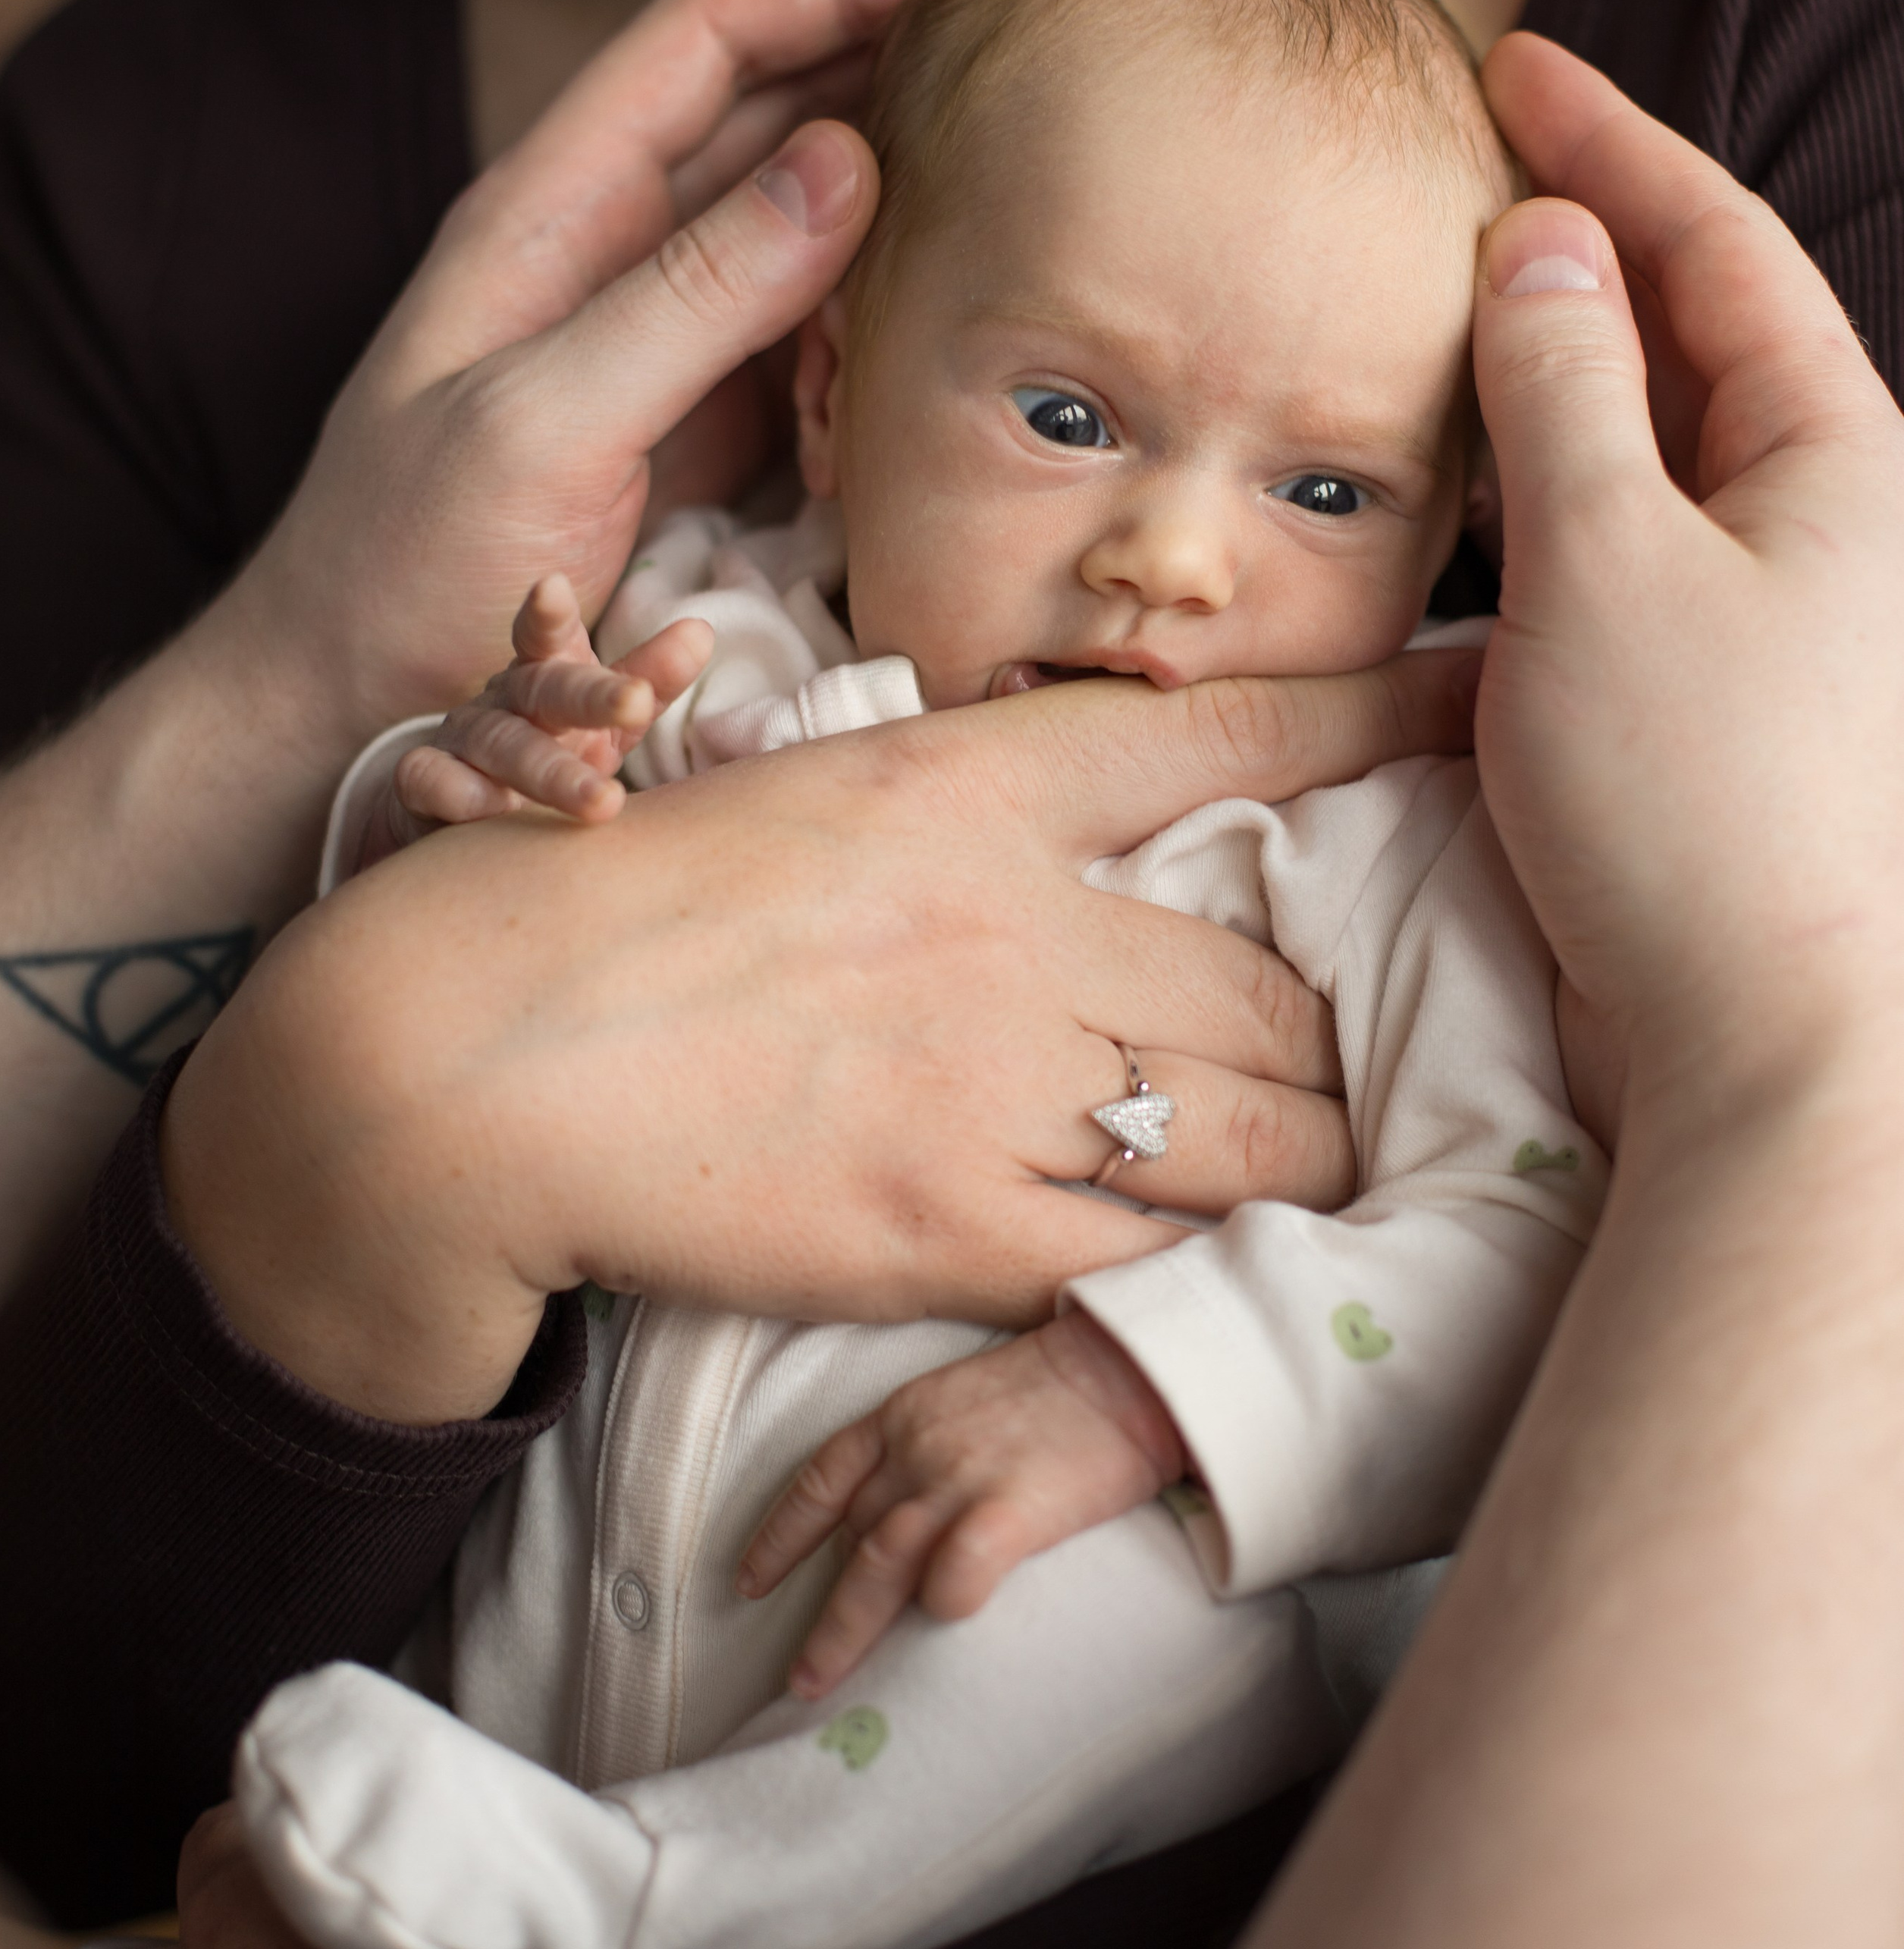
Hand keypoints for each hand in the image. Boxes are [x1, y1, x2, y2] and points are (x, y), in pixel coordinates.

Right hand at [167, 645, 1475, 1421]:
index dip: (1376, 714)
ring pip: (1246, 1133)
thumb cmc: (617, 912)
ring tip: (1298, 1165)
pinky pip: (1145, 1252)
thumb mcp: (804, 796)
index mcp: (962, 783)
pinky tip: (1172, 1253)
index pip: (1218, 732)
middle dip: (1330, 1032)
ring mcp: (990, 1079)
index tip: (1483, 693)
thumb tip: (1076, 868)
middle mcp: (1008, 921)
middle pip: (1270, 989)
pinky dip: (1176, 1254)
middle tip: (1346, 1054)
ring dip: (1289, 1155)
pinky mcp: (954, 1228)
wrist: (464, 1060)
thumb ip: (961, 820)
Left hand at [212, 0, 976, 753]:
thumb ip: (688, 297)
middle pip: (771, 111)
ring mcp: (660, 339)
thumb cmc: (407, 565)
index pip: (704, 39)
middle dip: (891, 65)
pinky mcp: (699, 426)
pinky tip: (946, 337)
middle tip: (1033, 55)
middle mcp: (610, 251)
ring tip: (1020, 192)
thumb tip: (847, 157)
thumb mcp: (540, 425)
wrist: (348, 706)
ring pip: (806, 229)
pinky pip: (812, 343)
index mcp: (549, 209)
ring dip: (901, 209)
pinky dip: (880, 332)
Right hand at [362, 575, 712, 856]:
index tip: (554, 584)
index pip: (550, 637)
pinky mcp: (425, 783)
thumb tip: (701, 630)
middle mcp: (504, 698)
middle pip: (544, 690)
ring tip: (605, 801)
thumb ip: (648, 680)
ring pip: (502, 745)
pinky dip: (458, 791)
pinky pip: (431, 780)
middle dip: (591, 696)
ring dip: (550, 771)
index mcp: (548, 674)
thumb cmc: (553, 747)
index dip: (551, 614)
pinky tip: (491, 809)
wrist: (459, 803)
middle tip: (635, 703)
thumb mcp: (607, 718)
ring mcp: (462, 738)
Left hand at [740, 1312, 1188, 1694]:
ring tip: (819, 1684)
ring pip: (879, 1566)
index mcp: (904, 1416)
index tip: (749, 1580)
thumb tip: (917, 1504)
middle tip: (796, 1677)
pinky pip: (956, 1571)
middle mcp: (918, 1449)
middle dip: (816, 1613)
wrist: (1131, 1360)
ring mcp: (959, 1477)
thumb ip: (937, 1444)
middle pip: (849, 1540)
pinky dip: (943, 1602)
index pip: (822, 1478)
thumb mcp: (974, 1393)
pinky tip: (943, 1630)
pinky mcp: (1010, 1508)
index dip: (781, 1534)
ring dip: (845, 1630)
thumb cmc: (1069, 1378)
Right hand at [1476, 33, 1903, 1126]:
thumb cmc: (1700, 802)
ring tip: (1439, 309)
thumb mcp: (1607, 561)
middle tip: (1457, 171)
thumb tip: (1542, 249)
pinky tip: (1465, 485)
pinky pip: (1622, 544)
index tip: (1513, 63)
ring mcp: (1769, 609)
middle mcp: (1822, 517)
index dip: (1612, 143)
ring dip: (1553, 369)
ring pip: (1652, 441)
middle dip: (1582, 241)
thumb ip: (1566, 389)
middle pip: (1693, 330)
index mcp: (1839, 455)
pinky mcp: (1707, 694)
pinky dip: (1544, 490)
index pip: (1718, 247)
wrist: (1761, 1042)